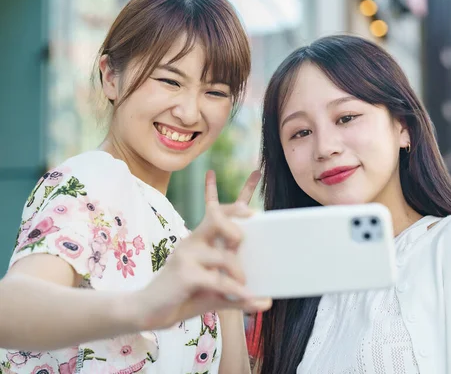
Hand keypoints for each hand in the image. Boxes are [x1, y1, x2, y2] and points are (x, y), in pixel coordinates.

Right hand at [133, 170, 270, 330]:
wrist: (148, 311)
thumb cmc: (184, 296)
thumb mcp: (215, 291)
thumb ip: (239, 293)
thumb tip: (268, 302)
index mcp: (201, 238)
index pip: (219, 210)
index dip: (238, 195)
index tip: (256, 174)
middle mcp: (193, 240)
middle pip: (217, 218)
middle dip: (236, 224)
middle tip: (245, 240)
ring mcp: (187, 254)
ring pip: (225, 255)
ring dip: (239, 273)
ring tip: (246, 287)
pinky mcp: (184, 273)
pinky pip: (217, 279)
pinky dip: (234, 290)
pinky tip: (246, 297)